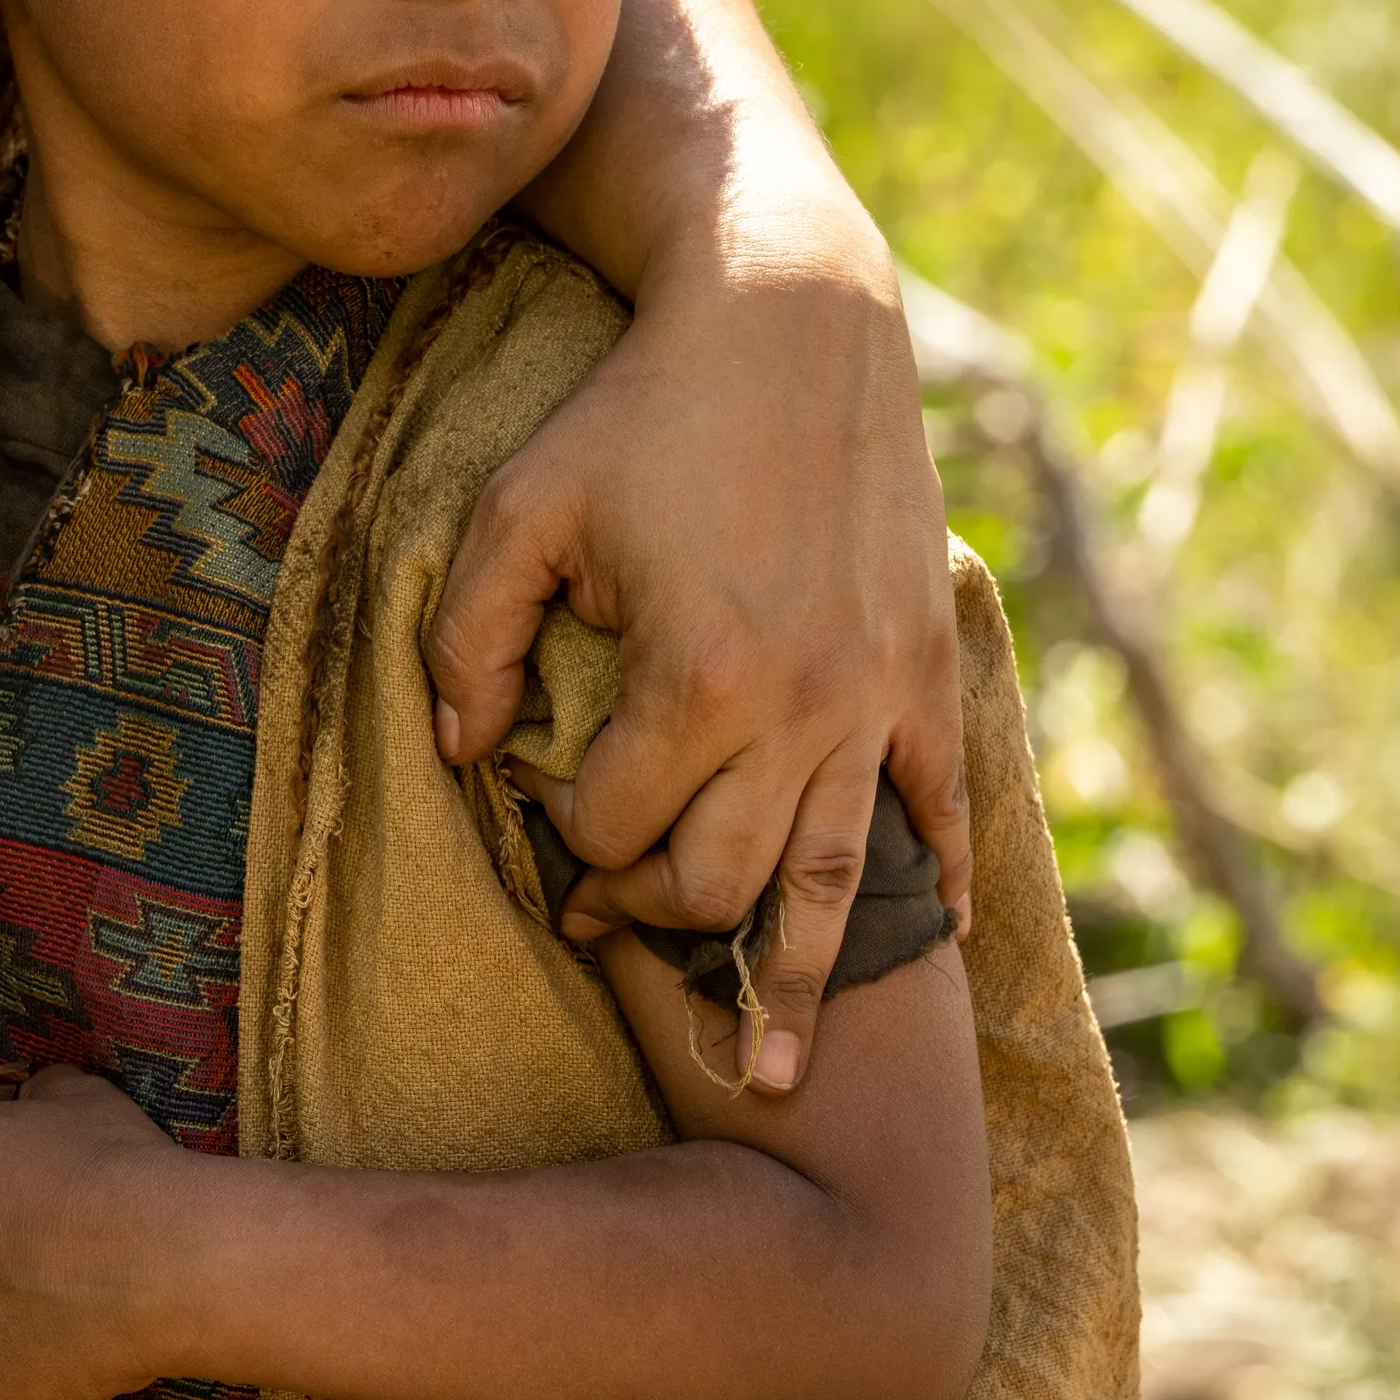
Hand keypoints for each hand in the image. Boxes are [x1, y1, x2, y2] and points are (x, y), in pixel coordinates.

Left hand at [427, 208, 971, 1096]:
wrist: (793, 321)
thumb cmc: (637, 410)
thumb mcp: (517, 508)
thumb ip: (466, 639)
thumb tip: (463, 758)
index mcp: (696, 682)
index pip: (614, 826)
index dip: (562, 835)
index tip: (538, 812)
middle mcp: (801, 711)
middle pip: (722, 885)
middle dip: (653, 913)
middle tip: (605, 914)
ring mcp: (878, 698)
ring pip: (833, 885)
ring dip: (796, 985)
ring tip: (776, 1078)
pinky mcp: (927, 670)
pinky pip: (937, 807)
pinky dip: (929, 882)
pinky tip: (920, 942)